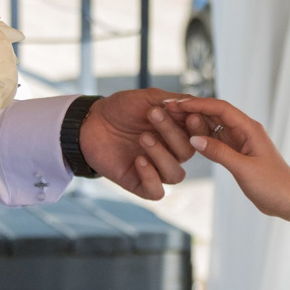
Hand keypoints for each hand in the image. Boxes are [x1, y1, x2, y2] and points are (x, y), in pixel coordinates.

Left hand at [79, 89, 193, 200]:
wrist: (90, 122)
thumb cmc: (121, 109)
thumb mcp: (149, 98)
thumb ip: (175, 101)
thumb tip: (197, 104)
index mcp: (178, 133)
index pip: (200, 135)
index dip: (198, 127)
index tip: (187, 114)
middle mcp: (171, 153)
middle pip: (188, 152)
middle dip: (172, 133)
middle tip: (153, 114)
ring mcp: (156, 169)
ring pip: (175, 175)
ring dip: (162, 155)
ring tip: (143, 138)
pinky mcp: (139, 183)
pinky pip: (156, 192)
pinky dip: (151, 178)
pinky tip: (139, 161)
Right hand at [170, 95, 289, 217]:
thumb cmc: (273, 185)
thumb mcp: (244, 169)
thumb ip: (220, 153)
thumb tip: (195, 139)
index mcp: (249, 128)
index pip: (220, 108)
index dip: (197, 104)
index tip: (177, 104)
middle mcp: (244, 131)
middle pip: (214, 113)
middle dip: (191, 110)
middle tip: (167, 109)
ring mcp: (240, 141)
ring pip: (213, 126)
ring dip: (194, 123)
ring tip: (171, 120)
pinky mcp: (237, 153)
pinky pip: (216, 140)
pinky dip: (201, 138)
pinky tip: (185, 138)